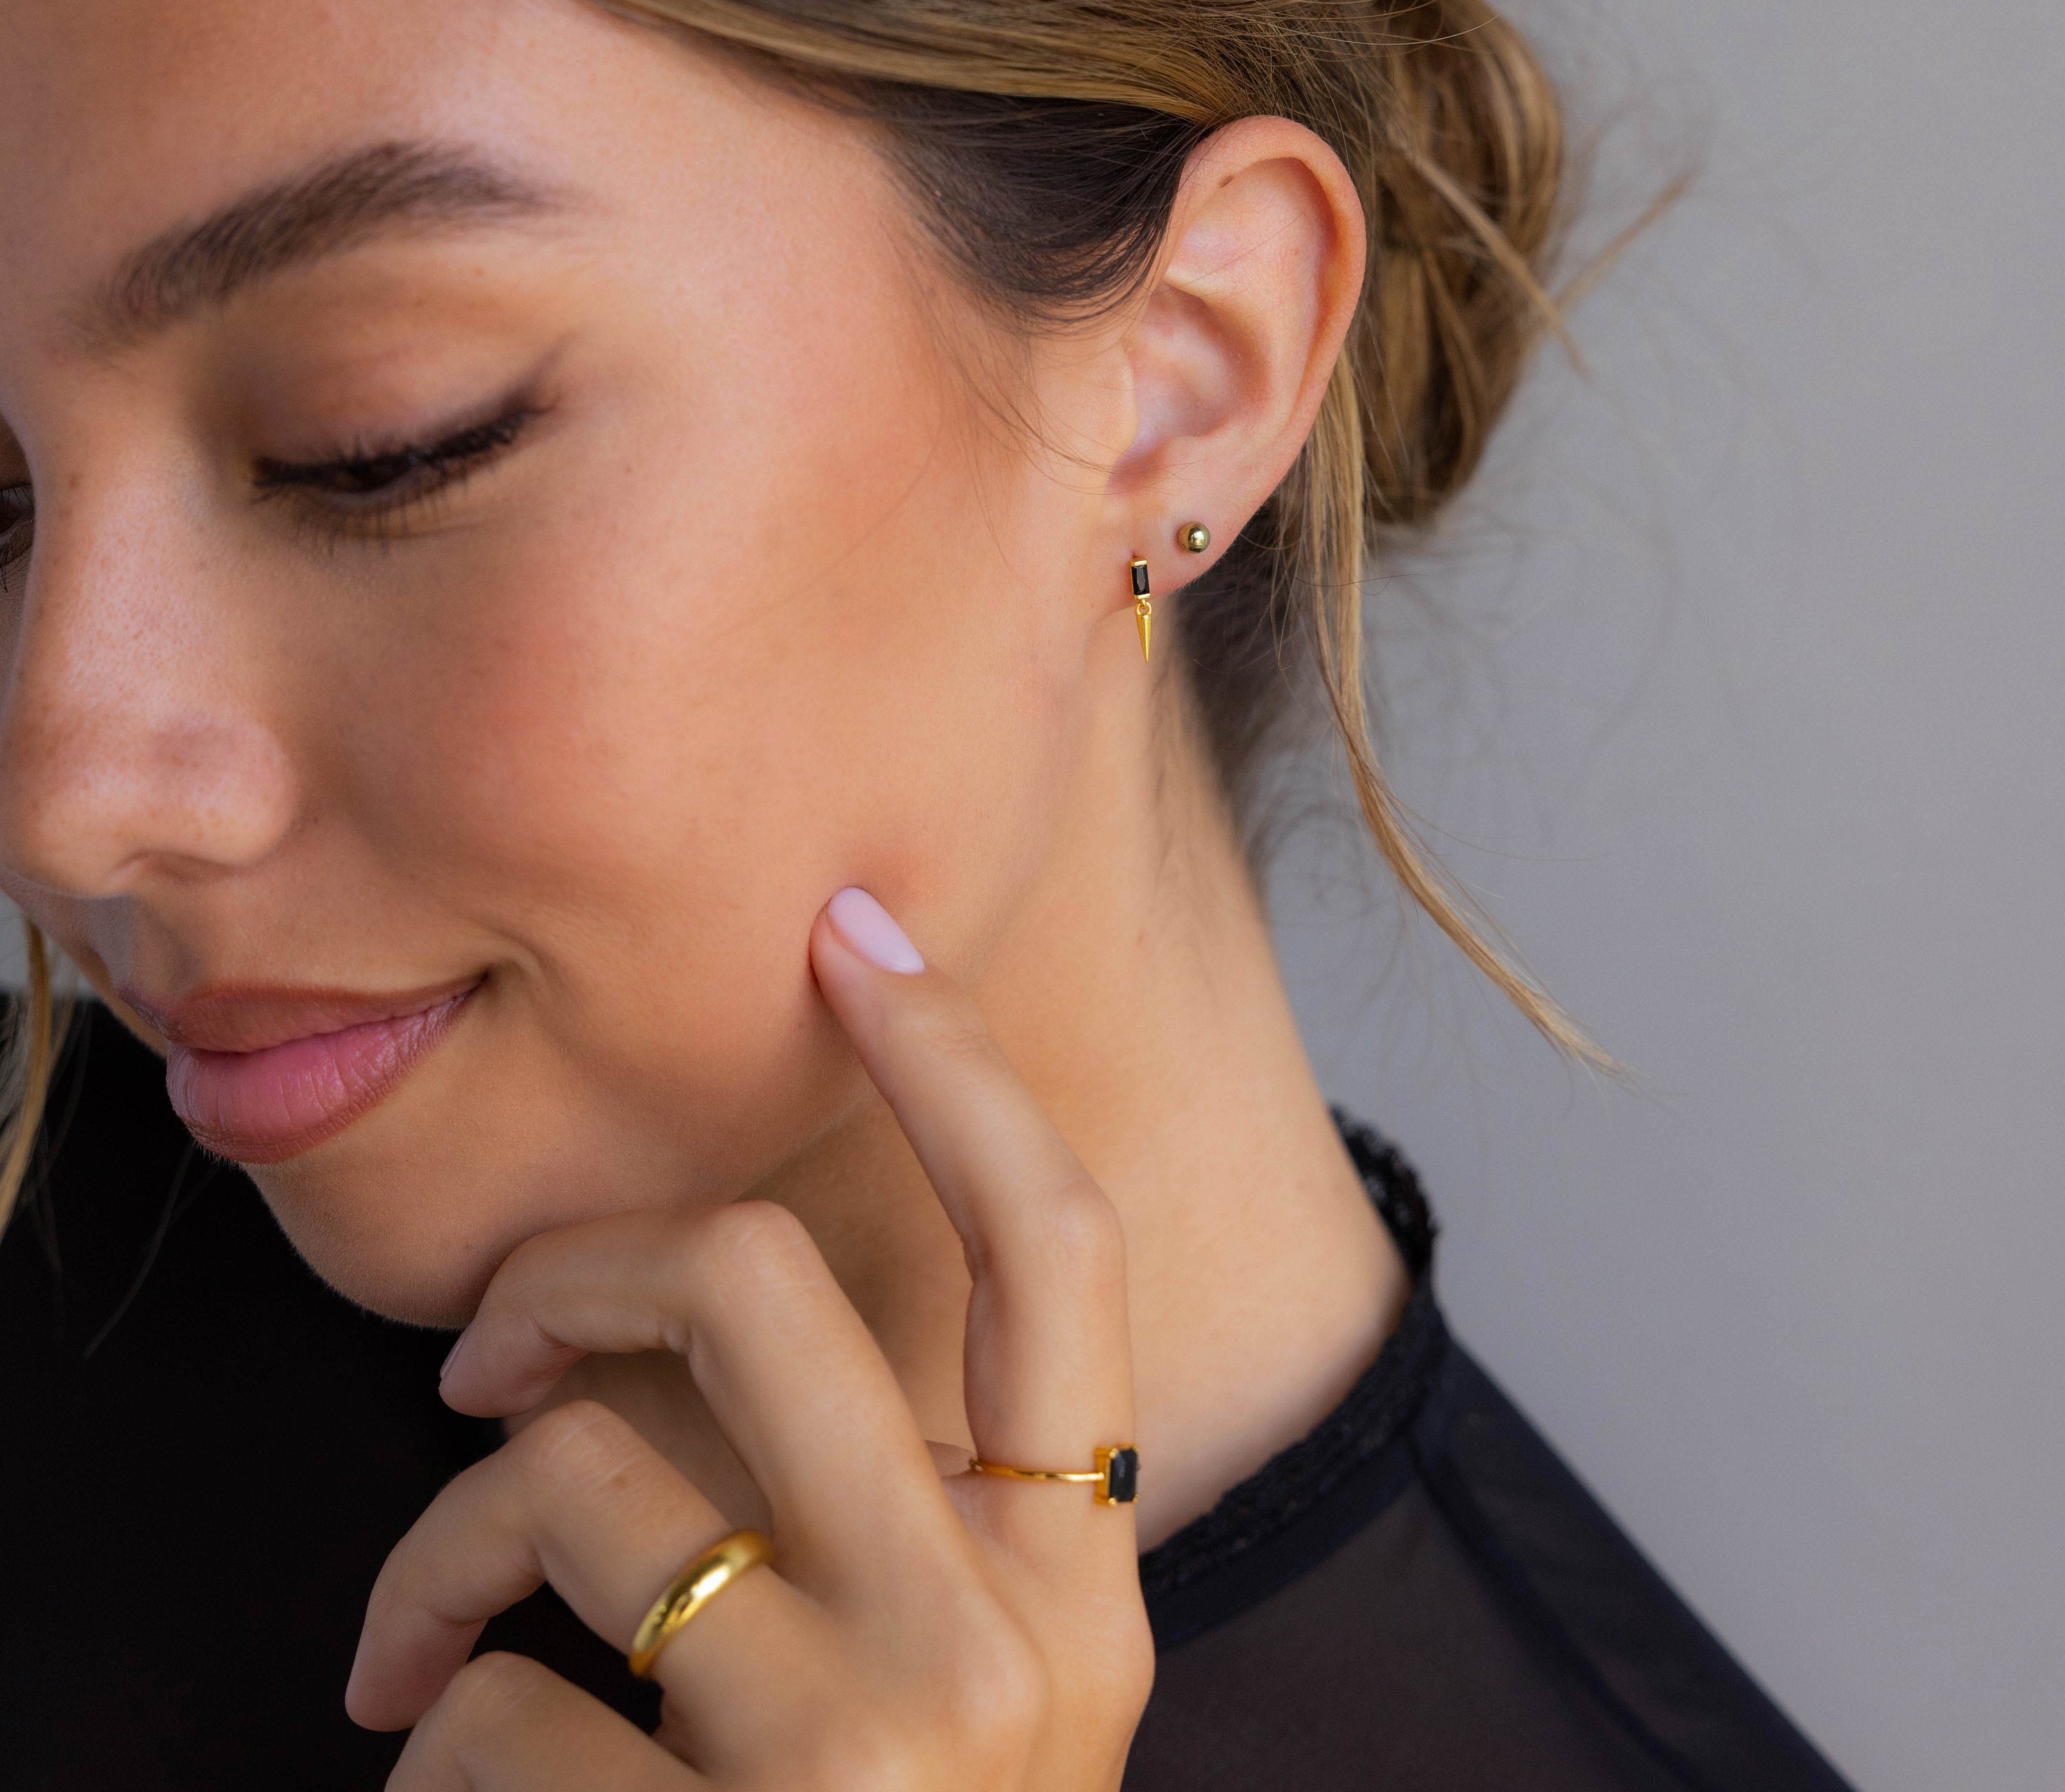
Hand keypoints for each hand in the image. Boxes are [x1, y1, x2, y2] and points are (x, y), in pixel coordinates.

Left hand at [345, 888, 1154, 1788]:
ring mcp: (862, 1754)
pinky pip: (487, 1711)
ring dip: (440, 1542)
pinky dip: (426, 1733)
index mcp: (1080, 1573)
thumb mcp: (972, 1685)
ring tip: (407, 1629)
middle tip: (486, 1342)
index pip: (1056, 1248)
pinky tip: (452, 1772)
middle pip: (753, 1287)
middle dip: (571, 1265)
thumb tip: (683, 1318)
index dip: (962, 1066)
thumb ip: (904, 1510)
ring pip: (577, 1482)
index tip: (856, 934)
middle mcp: (1003, 1634)